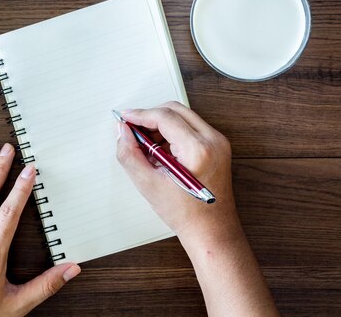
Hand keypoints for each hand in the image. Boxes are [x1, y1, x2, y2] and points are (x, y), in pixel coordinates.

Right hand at [115, 101, 236, 241]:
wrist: (211, 231)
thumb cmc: (186, 214)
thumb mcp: (148, 184)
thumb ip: (129, 154)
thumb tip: (122, 131)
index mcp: (198, 149)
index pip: (164, 117)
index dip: (140, 115)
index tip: (124, 118)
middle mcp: (213, 140)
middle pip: (175, 110)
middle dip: (150, 116)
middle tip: (132, 130)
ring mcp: (218, 142)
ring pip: (183, 116)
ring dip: (161, 124)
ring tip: (146, 147)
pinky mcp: (217, 146)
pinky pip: (191, 127)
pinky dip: (172, 132)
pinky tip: (160, 152)